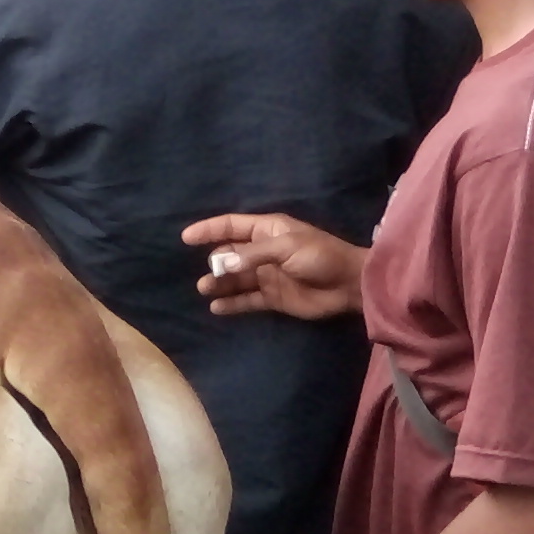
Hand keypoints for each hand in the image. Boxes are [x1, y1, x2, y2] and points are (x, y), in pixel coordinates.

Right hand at [181, 214, 366, 318]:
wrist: (347, 285)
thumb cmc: (320, 256)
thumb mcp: (286, 247)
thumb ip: (253, 254)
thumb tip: (221, 262)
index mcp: (267, 231)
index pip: (232, 226)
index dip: (209, 229)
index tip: (186, 237)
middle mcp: (263, 251)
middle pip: (230, 254)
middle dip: (215, 262)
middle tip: (208, 275)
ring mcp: (267, 275)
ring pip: (235, 278)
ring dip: (219, 283)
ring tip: (205, 289)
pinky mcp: (272, 297)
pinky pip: (246, 299)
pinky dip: (231, 303)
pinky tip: (217, 307)